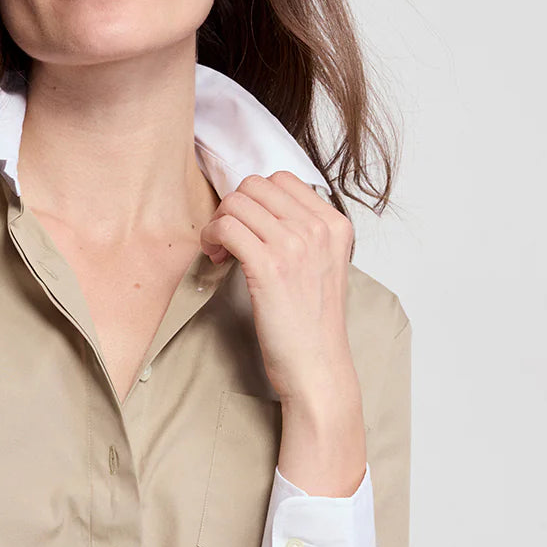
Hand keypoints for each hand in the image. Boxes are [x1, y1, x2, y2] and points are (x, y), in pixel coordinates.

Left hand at [199, 171, 354, 402]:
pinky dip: (211, 237)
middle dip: (232, 207)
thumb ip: (304, 234)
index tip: (246, 225)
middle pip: (255, 186)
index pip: (282, 179)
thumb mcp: (323, 267)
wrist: (317, 366)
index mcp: (335, 225)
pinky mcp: (269, 266)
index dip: (253, 199)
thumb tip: (260, 211)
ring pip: (236, 203)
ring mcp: (295, 245)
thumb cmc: (313, 325)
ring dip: (218, 223)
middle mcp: (318, 228)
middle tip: (226, 239)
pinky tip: (215, 258)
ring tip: (219, 251)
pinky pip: (226, 227)